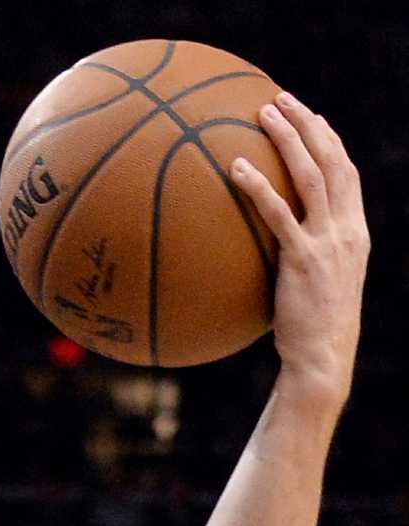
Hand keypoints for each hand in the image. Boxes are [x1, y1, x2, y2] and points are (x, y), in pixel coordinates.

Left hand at [232, 96, 368, 411]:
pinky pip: (277, 213)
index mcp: (355, 232)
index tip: (312, 117)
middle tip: (280, 99)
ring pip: (311, 175)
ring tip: (262, 114)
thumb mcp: (318, 288)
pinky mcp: (302, 259)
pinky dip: (258, 186)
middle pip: (332, 160)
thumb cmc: (313, 333)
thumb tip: (274, 252)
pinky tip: (235, 168)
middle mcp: (346, 229)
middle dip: (307, 124)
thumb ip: (307, 260)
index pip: (347, 173)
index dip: (330, 141)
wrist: (323, 360)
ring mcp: (327, 242)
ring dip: (287, 138)